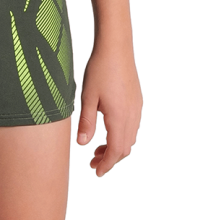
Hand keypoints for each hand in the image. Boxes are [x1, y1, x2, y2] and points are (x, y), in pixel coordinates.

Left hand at [76, 44, 141, 175]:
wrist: (116, 47)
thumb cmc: (100, 69)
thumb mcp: (87, 97)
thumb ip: (86, 122)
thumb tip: (83, 144)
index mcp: (119, 118)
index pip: (116, 151)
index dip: (107, 164)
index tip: (96, 172)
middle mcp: (132, 116)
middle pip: (125, 148)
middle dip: (110, 158)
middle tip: (92, 161)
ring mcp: (137, 108)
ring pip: (130, 138)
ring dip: (116, 146)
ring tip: (97, 147)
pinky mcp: (137, 100)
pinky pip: (133, 126)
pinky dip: (122, 135)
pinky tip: (108, 128)